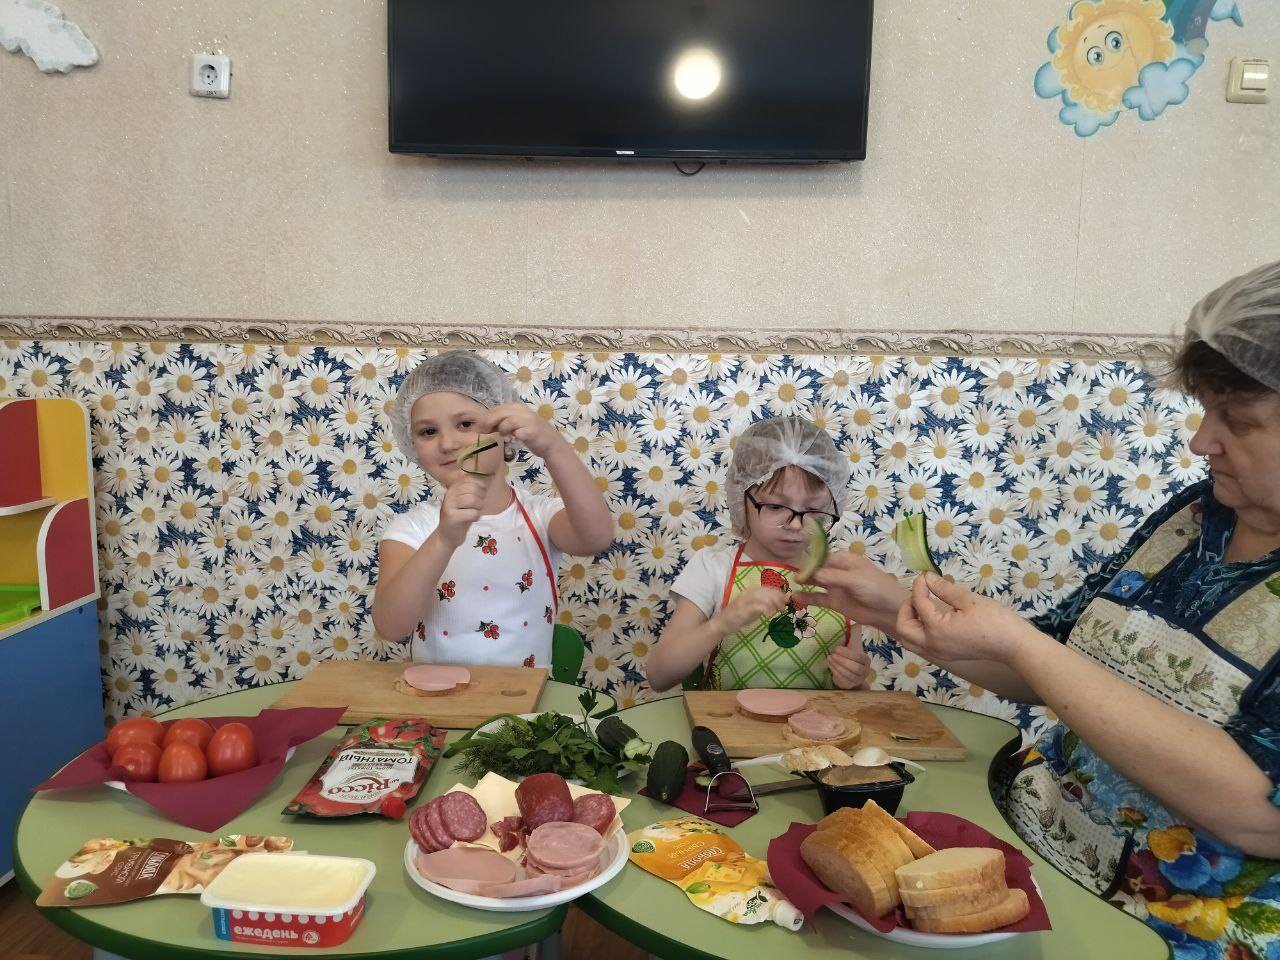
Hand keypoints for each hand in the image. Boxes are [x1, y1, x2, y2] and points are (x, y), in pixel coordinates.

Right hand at [436, 475, 489, 546]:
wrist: (448, 535)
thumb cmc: (460, 516)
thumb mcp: (466, 500)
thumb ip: (473, 490)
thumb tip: (486, 481)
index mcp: (453, 487)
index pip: (471, 479)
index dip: (480, 487)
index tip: (479, 496)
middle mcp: (449, 494)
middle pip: (473, 488)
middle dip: (480, 498)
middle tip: (477, 507)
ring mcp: (449, 505)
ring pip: (473, 499)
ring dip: (479, 507)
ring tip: (475, 512)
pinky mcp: (452, 517)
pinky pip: (472, 513)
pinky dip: (476, 516)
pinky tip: (471, 519)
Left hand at [480, 403, 559, 457]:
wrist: (551, 443)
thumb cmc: (532, 434)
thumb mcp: (516, 425)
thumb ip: (502, 423)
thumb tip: (484, 426)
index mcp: (517, 407)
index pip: (496, 409)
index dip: (485, 418)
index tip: (477, 428)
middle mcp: (522, 410)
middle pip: (499, 413)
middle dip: (487, 423)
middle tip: (480, 433)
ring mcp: (528, 420)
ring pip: (507, 421)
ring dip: (500, 429)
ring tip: (500, 436)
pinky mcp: (531, 431)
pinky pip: (517, 432)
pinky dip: (511, 436)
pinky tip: (510, 440)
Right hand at [713, 586, 790, 635]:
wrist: (721, 623)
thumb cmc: (738, 616)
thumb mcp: (754, 609)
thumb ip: (766, 604)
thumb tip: (782, 600)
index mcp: (751, 591)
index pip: (769, 587)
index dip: (779, 593)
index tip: (786, 601)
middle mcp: (748, 593)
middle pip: (768, 591)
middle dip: (779, 599)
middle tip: (783, 608)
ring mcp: (745, 600)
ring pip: (765, 597)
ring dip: (774, 604)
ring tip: (778, 611)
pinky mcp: (743, 609)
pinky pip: (759, 606)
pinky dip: (767, 609)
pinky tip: (769, 615)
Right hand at [795, 551, 908, 633]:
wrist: (889, 611)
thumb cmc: (876, 588)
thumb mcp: (855, 579)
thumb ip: (833, 577)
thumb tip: (811, 573)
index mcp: (844, 560)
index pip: (822, 557)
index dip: (809, 561)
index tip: (795, 566)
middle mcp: (837, 571)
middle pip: (816, 569)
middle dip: (803, 572)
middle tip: (788, 577)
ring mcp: (835, 587)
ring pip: (815, 583)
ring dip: (804, 584)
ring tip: (788, 587)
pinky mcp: (835, 602)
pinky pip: (818, 598)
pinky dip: (807, 598)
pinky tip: (796, 598)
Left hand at [827, 627, 869, 688]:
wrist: (851, 672)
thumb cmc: (851, 655)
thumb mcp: (853, 643)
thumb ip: (855, 632)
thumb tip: (856, 620)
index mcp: (865, 660)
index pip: (858, 657)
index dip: (847, 653)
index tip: (836, 648)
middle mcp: (864, 671)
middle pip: (855, 668)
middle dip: (842, 661)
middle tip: (831, 654)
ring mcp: (857, 680)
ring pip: (848, 675)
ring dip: (837, 667)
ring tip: (829, 659)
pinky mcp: (849, 686)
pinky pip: (843, 681)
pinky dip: (835, 673)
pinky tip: (830, 666)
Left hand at [894, 572, 1030, 664]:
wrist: (1013, 645)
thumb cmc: (994, 620)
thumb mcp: (968, 600)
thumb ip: (944, 589)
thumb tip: (927, 578)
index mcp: (936, 630)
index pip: (918, 604)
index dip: (919, 587)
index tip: (925, 576)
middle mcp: (932, 645)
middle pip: (904, 629)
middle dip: (906, 609)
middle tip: (920, 595)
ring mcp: (939, 653)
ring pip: (910, 641)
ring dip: (911, 623)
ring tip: (924, 607)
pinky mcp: (946, 656)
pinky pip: (922, 645)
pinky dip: (919, 631)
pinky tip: (932, 618)